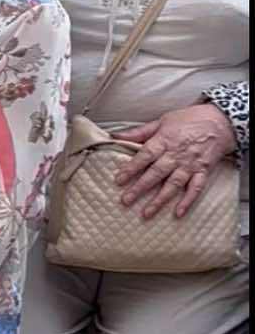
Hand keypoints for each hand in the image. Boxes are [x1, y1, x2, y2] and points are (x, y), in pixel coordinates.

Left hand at [116, 105, 236, 219]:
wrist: (219, 122)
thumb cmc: (188, 120)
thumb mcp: (162, 121)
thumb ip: (139, 132)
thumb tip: (115, 136)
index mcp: (164, 140)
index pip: (145, 155)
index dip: (131, 168)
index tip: (119, 180)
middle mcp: (176, 154)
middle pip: (156, 173)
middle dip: (140, 187)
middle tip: (126, 200)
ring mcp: (190, 164)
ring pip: (173, 184)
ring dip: (159, 199)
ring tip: (146, 213)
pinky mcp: (203, 171)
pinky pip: (195, 188)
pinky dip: (187, 201)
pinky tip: (177, 213)